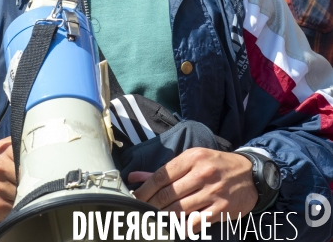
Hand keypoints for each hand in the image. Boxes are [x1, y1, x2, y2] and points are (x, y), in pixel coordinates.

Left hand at [129, 148, 257, 231]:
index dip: (145, 189)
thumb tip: (135, 177)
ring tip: (153, 220)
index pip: (162, 175)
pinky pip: (197, 222)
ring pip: (179, 210)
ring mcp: (212, 192)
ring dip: (164, 217)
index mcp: (193, 158)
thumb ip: (164, 170)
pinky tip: (176, 228)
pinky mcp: (222, 209)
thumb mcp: (193, 159)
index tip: (134, 197)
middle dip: (151, 205)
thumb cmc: (216, 165)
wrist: (251, 173)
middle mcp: (202, 174)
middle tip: (140, 211)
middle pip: (168, 194)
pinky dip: (184, 227)